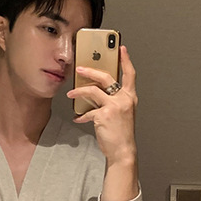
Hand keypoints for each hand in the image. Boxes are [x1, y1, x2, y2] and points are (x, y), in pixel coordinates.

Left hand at [68, 43, 137, 164]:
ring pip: (93, 91)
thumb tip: (96, 91)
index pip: (130, 74)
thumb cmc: (121, 133)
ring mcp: (114, 107)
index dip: (126, 60)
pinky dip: (81, 115)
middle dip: (91, 70)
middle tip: (80, 68)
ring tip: (71, 93)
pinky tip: (77, 118)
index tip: (121, 48)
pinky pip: (88, 112)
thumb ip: (113, 99)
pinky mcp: (103, 116)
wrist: (122, 151)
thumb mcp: (122, 112)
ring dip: (79, 91)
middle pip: (106, 77)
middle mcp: (123, 99)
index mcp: (130, 97)